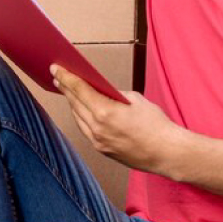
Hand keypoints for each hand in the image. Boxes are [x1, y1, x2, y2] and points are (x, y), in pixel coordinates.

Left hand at [53, 65, 190, 175]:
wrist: (167, 153)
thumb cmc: (156, 124)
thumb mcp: (135, 99)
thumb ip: (113, 95)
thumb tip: (100, 92)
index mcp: (105, 112)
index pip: (80, 90)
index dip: (66, 77)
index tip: (56, 69)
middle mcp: (97, 128)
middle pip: (75, 103)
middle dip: (66, 88)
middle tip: (57, 76)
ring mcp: (98, 141)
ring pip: (78, 118)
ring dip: (72, 103)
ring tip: (67, 91)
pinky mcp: (102, 150)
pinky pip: (86, 130)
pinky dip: (81, 117)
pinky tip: (81, 110)